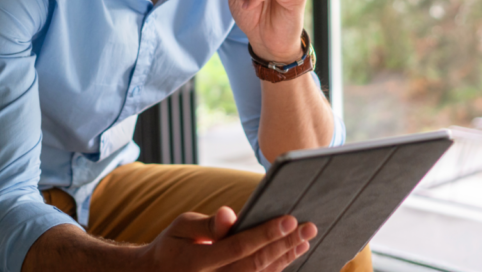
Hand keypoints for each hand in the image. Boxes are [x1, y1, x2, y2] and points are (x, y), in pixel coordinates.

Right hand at [139, 207, 315, 271]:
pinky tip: (290, 255)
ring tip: (305, 240)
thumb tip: (231, 214)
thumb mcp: (181, 227)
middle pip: (256, 265)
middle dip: (285, 245)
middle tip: (309, 227)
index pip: (239, 248)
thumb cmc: (172, 246)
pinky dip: (276, 269)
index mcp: (198, 262)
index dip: (266, 234)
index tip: (290, 219)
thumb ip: (207, 224)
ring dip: (285, 258)